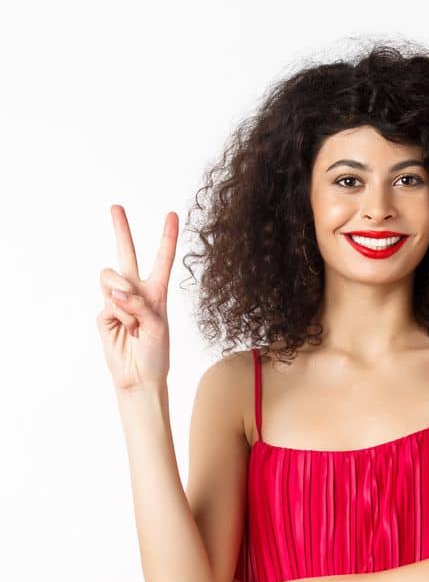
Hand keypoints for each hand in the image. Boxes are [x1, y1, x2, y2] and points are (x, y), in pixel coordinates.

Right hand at [97, 204, 178, 393]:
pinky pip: (108, 301)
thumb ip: (140, 304)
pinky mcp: (104, 312)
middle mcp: (137, 291)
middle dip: (122, 230)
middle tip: (116, 207)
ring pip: (112, 277)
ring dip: (123, 296)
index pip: (162, 259)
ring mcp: (117, 300)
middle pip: (127, 254)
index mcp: (157, 291)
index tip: (172, 214)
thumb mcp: (158, 326)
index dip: (167, 238)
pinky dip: (120, 314)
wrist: (139, 375)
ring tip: (133, 320)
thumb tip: (117, 291)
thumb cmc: (155, 352)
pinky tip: (125, 330)